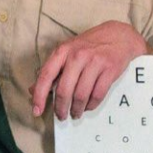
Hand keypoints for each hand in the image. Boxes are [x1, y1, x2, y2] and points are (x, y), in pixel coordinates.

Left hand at [30, 20, 152, 120]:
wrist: (119, 36)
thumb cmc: (89, 45)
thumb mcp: (67, 51)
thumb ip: (51, 70)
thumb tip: (33, 90)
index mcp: (62, 51)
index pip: (46, 75)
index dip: (39, 95)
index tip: (36, 110)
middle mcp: (77, 56)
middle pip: (64, 90)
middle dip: (61, 108)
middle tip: (61, 116)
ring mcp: (94, 62)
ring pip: (81, 95)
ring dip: (77, 109)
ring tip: (75, 113)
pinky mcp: (110, 70)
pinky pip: (97, 94)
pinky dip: (91, 105)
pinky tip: (88, 106)